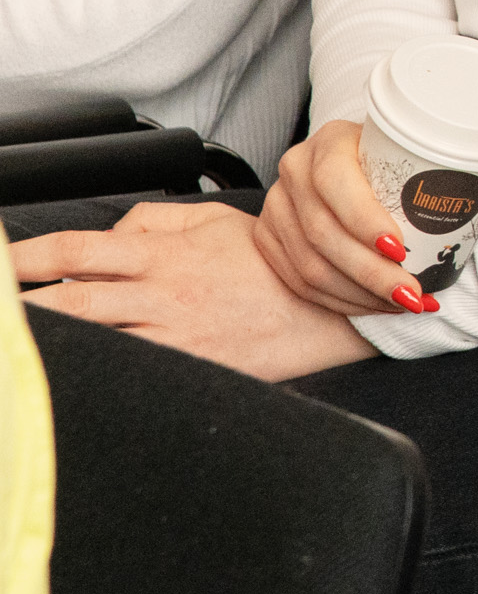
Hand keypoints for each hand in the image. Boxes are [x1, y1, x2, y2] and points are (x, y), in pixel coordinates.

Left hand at [18, 202, 375, 378]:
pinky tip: (75, 373)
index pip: (77, 251)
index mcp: (164, 255)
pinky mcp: (187, 369)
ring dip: (51, 345)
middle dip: (22, 308)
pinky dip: (97, 371)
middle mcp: (162, 296)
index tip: (1, 261)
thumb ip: (153, 221)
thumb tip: (105, 237)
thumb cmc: (273, 265)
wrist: (328, 308)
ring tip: (21, 347)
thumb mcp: (214, 220)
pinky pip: (129, 371)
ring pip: (94, 342)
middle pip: (71, 303)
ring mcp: (172, 337)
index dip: (26, 257)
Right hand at [254, 115, 477, 319]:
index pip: (336, 181)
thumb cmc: (406, 157)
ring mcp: (280, 209)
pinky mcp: (272, 239)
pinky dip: (340, 300)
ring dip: (360, 294)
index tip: (402, 248)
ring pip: (311, 265)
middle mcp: (297, 172)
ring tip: (405, 304)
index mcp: (332, 142)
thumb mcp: (444, 156)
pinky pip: (301, 280)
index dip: (364, 219)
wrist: (358, 159)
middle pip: (324, 233)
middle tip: (414, 294)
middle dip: (372, 273)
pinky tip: (376, 306)